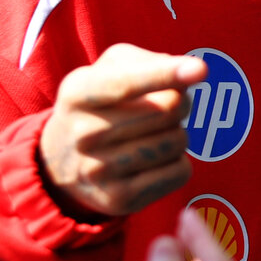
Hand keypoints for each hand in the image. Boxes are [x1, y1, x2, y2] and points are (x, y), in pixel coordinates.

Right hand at [40, 44, 207, 216]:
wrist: (60, 161)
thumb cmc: (100, 102)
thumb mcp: (108, 69)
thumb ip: (147, 61)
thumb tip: (188, 74)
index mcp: (78, 93)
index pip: (128, 83)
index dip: (166, 74)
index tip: (200, 69)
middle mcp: (84, 133)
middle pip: (168, 110)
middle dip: (180, 102)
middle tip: (165, 107)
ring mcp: (99, 171)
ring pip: (177, 142)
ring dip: (177, 133)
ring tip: (155, 134)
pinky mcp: (119, 199)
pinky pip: (179, 172)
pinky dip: (179, 161)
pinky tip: (157, 160)